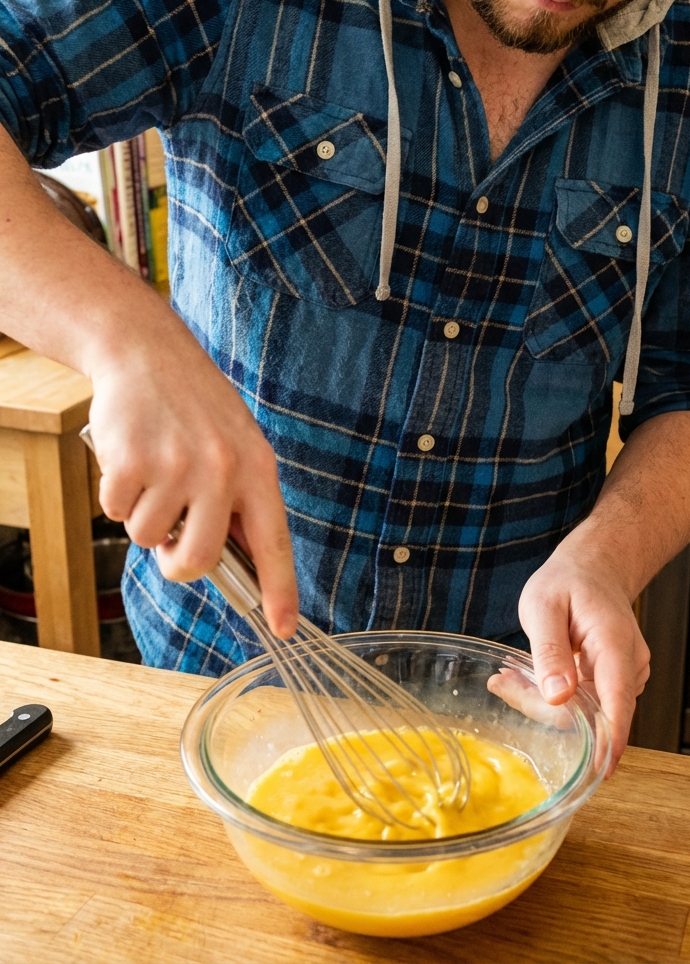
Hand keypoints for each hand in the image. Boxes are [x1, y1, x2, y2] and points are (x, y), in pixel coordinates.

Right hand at [87, 313, 297, 638]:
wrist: (147, 351)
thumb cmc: (194, 404)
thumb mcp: (237, 443)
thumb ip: (238, 499)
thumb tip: (233, 561)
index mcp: (257, 469)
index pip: (274, 543)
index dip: (279, 591)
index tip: (284, 629)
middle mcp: (221, 471)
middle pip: (198, 561)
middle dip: (176, 561)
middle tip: (169, 535)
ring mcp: (176, 467)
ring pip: (148, 539)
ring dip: (142, 515)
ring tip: (152, 471)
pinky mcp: (132, 462)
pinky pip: (115, 513)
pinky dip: (115, 495)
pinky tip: (129, 458)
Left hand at [496, 533, 649, 773]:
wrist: (595, 568)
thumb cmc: (569, 581)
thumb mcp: (543, 604)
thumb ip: (549, 649)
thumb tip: (558, 696)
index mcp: (615, 645)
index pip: (617, 704)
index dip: (607, 743)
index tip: (594, 773)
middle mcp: (629, 666)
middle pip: (591, 712)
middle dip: (542, 708)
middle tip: (502, 684)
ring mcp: (625, 676)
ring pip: (584, 710)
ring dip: (543, 702)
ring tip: (509, 677)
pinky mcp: (614, 683)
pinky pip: (584, 702)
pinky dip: (554, 696)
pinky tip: (528, 677)